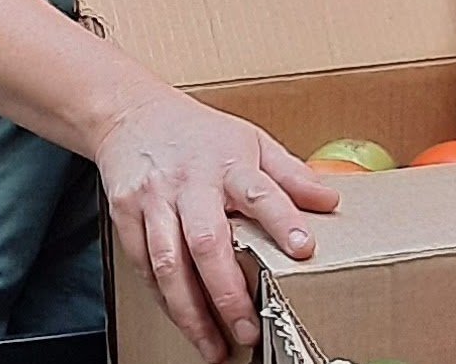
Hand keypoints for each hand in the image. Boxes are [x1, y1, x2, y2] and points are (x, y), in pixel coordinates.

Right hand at [94, 89, 338, 360]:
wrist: (134, 114)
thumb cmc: (199, 134)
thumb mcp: (252, 141)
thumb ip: (290, 174)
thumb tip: (329, 198)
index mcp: (228, 161)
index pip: (261, 190)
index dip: (284, 220)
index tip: (304, 249)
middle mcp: (190, 181)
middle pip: (208, 241)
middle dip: (227, 293)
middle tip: (248, 329)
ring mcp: (155, 199)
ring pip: (169, 263)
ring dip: (191, 311)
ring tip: (213, 344)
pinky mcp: (126, 215)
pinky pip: (144, 266)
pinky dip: (163, 298)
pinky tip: (182, 318)